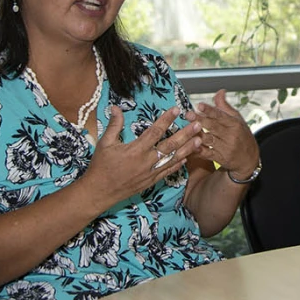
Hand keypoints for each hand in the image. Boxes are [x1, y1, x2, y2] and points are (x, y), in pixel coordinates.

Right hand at [84, 105, 201, 203]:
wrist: (99, 192)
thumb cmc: (100, 166)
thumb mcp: (104, 143)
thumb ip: (114, 125)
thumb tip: (116, 107)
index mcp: (135, 150)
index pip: (155, 132)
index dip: (166, 120)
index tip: (176, 110)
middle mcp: (146, 161)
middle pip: (170, 146)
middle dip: (186, 134)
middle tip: (198, 124)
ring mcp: (150, 173)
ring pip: (173, 159)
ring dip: (187, 149)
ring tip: (199, 139)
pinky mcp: (150, 182)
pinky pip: (167, 172)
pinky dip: (178, 165)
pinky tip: (187, 158)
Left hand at [186, 90, 258, 179]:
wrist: (249, 159)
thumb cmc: (242, 136)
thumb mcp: (237, 120)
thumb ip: (225, 107)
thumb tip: (220, 91)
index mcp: (234, 124)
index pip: (221, 115)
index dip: (209, 110)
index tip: (199, 105)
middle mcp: (231, 135)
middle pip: (213, 126)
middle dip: (200, 120)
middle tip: (188, 114)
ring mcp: (226, 148)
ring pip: (209, 139)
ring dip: (197, 134)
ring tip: (186, 129)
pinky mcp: (220, 158)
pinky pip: (208, 153)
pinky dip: (199, 150)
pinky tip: (190, 146)